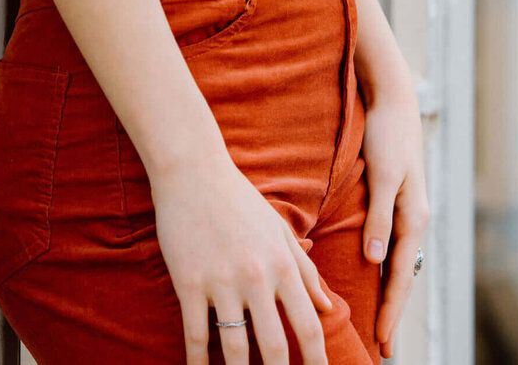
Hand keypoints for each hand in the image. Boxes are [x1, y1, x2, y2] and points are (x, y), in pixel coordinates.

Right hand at [150, 151, 332, 364]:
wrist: (193, 171)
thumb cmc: (239, 200)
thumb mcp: (280, 230)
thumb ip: (306, 269)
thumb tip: (328, 306)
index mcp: (283, 264)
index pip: (308, 326)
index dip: (317, 362)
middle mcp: (257, 277)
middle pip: (274, 348)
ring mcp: (222, 282)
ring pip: (235, 349)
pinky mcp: (190, 282)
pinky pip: (196, 335)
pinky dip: (198, 363)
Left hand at [358, 86, 429, 358]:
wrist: (393, 98)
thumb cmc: (388, 134)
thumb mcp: (383, 175)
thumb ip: (379, 216)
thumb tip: (375, 261)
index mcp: (413, 217)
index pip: (401, 275)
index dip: (391, 309)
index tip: (381, 341)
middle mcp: (412, 219)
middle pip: (402, 276)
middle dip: (393, 312)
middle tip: (383, 349)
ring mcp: (404, 211)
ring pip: (397, 264)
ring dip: (389, 294)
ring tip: (380, 325)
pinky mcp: (393, 201)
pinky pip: (389, 246)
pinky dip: (384, 269)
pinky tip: (374, 278)